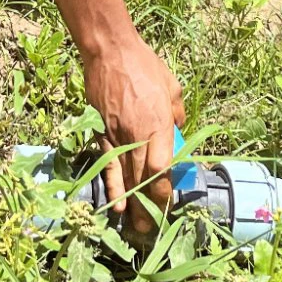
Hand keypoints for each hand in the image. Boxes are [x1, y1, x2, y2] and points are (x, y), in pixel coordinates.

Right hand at [83, 34, 186, 234]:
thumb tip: (179, 131)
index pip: (160, 168)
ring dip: (130, 204)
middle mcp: (137, 135)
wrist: (110, 52)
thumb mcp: (172, 87)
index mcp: (158, 124)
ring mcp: (117, 136)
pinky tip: (115, 205)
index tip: (167, 204)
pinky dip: (112, 186)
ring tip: (134, 227)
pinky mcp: (102, 132)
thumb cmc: (145, 66)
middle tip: (152, 229)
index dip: (163, 191)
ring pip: (125, 177)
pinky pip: (108, 165)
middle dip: (148, 206)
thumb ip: (178, 113)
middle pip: (142, 179)